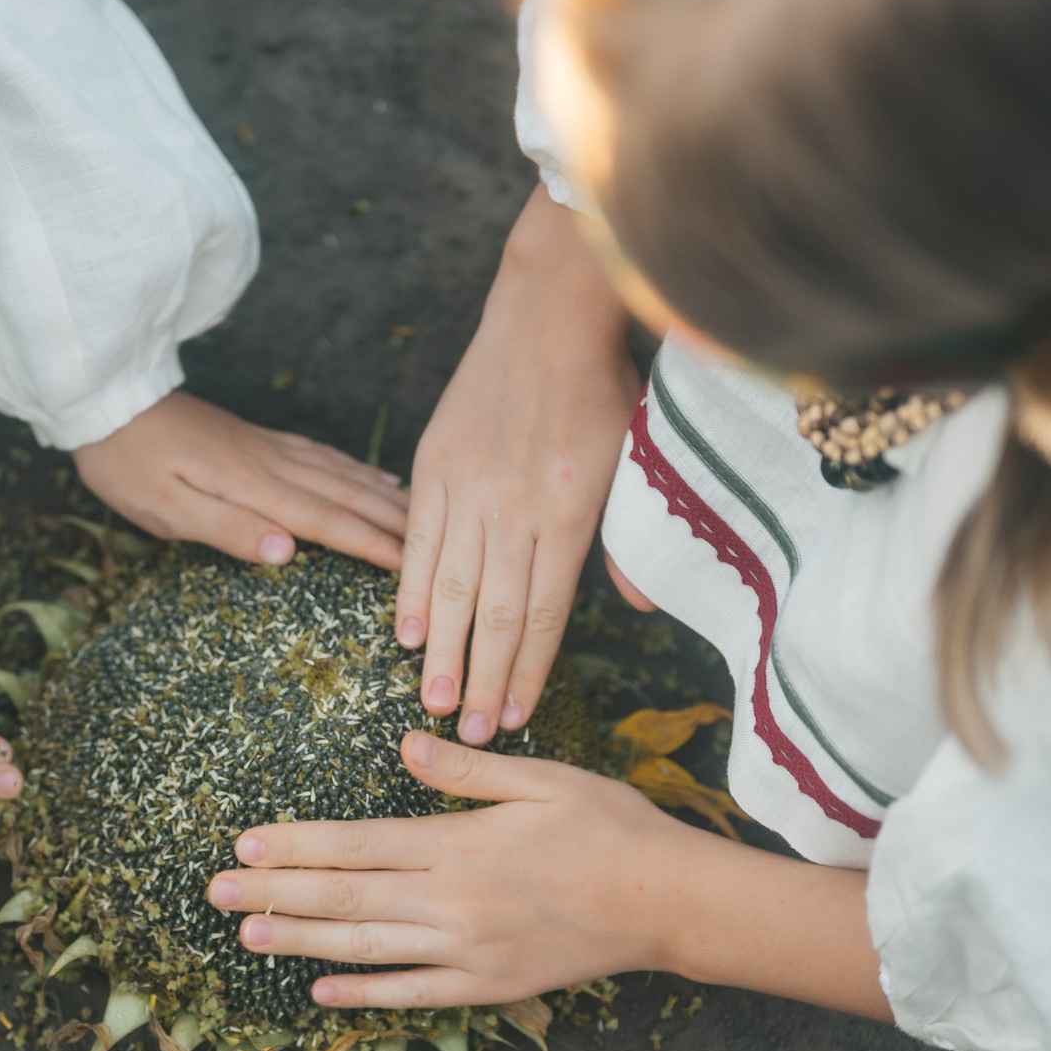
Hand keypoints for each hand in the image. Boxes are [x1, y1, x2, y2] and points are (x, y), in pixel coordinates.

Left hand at [71, 390, 407, 568]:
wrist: (109, 399)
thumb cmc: (128, 464)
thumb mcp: (163, 508)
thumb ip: (226, 528)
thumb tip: (285, 551)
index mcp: (253, 486)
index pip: (327, 521)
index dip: (372, 547)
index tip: (412, 570)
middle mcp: (272, 464)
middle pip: (348, 496)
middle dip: (397, 524)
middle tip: (442, 549)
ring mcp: (269, 448)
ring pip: (343, 474)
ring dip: (387, 497)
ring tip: (426, 517)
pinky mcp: (259, 441)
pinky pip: (322, 456)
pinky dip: (357, 469)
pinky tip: (376, 477)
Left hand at [206, 729, 687, 1009]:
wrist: (667, 902)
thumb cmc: (610, 829)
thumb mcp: (542, 779)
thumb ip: (467, 770)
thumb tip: (405, 747)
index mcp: (459, 844)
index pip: (355, 843)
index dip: (295, 845)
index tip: (244, 844)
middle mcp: (451, 901)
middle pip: (343, 898)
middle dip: (273, 893)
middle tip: (214, 892)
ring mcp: (467, 950)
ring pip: (365, 947)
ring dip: (299, 942)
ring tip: (245, 934)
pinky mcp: (487, 986)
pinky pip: (411, 994)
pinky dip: (362, 992)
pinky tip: (319, 988)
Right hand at [398, 185, 640, 745]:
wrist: (545, 314)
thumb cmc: (599, 390)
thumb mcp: (635, 462)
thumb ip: (630, 540)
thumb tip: (642, 609)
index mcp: (569, 513)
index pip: (545, 613)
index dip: (529, 673)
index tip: (517, 720)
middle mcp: (516, 507)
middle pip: (495, 613)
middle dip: (483, 682)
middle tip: (472, 737)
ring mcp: (470, 487)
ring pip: (453, 587)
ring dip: (443, 652)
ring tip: (435, 705)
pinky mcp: (435, 466)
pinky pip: (418, 542)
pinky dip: (412, 593)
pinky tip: (408, 635)